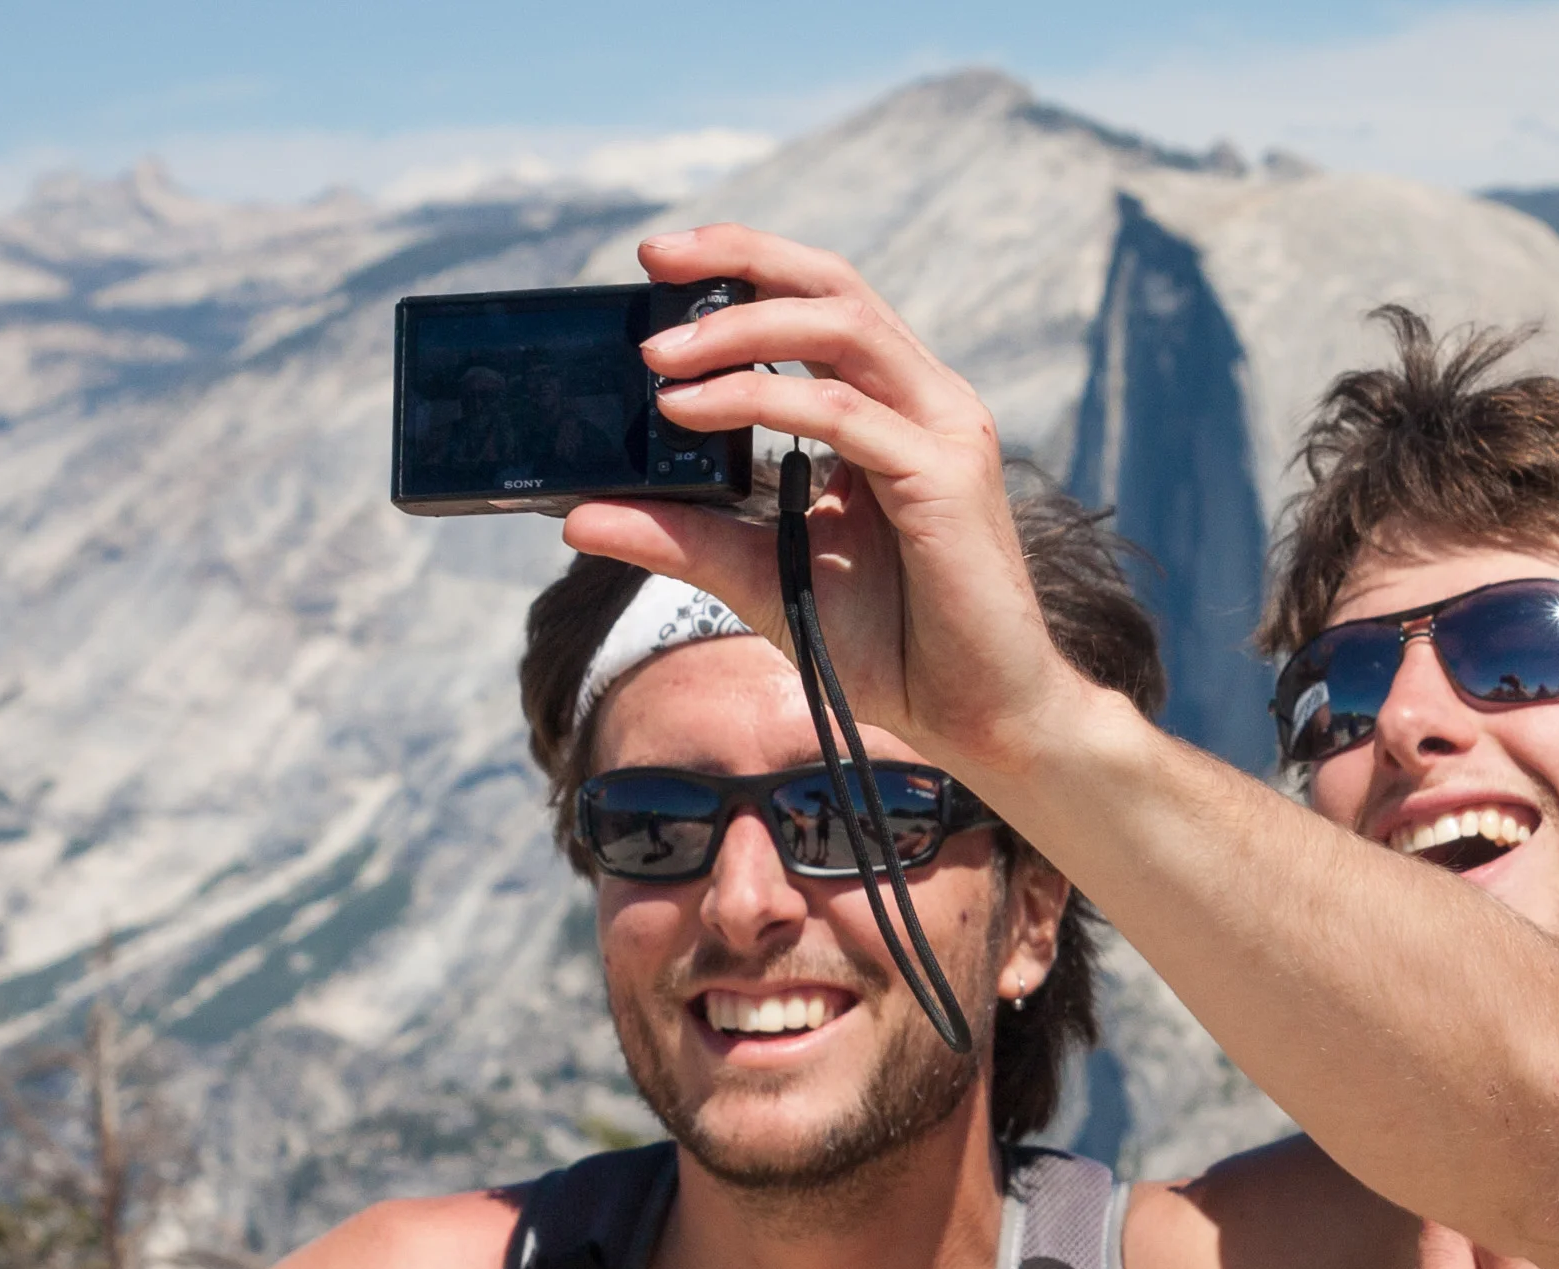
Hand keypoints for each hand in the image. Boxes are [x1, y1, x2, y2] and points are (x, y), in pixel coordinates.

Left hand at [557, 227, 1088, 777]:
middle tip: (652, 266)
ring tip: (659, 360)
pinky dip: (762, 402)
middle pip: (833, 287)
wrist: (977, 716)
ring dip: (739, 332)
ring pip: (840, 329)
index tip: (659, 264)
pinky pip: (844, 414)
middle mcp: (926, 402)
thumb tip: (580, 516)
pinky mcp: (946, 478)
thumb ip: (680, 537)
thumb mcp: (759, 575)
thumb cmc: (891, 647)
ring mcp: (944, 432)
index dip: (745, 265)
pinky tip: (694, 412)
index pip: (819, 303)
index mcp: (892, 409)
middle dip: (739, 261)